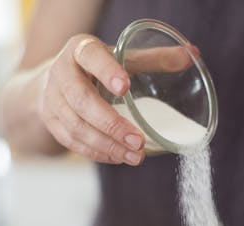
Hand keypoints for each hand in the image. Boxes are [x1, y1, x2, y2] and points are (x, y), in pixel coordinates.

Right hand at [38, 34, 144, 164]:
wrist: (55, 79)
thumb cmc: (97, 66)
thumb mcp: (120, 56)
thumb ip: (154, 58)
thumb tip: (192, 56)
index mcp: (80, 49)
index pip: (90, 57)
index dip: (106, 71)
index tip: (124, 87)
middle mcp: (60, 73)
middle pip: (81, 100)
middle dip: (111, 124)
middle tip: (138, 141)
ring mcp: (51, 100)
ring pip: (76, 127)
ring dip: (106, 144)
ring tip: (134, 156)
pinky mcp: (51, 122)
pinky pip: (71, 142)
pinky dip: (96, 152)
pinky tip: (117, 157)